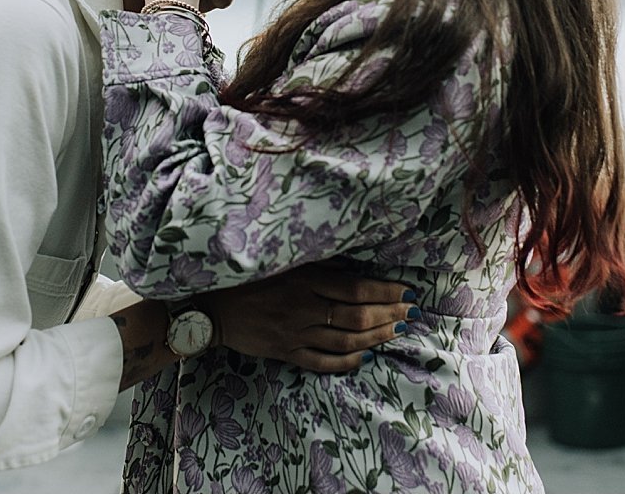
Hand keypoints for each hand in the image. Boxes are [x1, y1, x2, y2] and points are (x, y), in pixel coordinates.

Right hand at [200, 264, 416, 372]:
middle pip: (356, 316)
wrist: (214, 307)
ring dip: (375, 338)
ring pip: (345, 342)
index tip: (406, 292)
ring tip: (396, 333)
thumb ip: (320, 265)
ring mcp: (295, 334)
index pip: (356, 288)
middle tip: (410, 314)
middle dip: (389, 315)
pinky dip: (347, 362)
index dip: (385, 292)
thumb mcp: (286, 262)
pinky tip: (365, 357)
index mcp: (305, 280)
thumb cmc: (252, 277)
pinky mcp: (286, 353)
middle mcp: (303, 307)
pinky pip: (322, 362)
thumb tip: (356, 267)